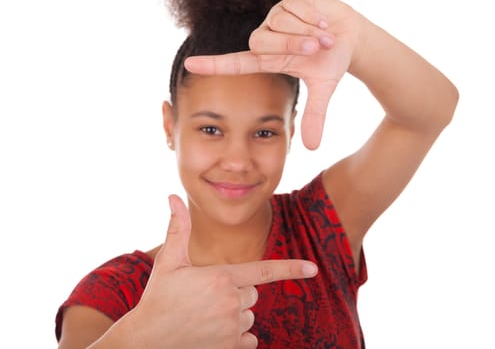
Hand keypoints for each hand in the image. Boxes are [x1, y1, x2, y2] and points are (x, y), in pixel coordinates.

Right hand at [127, 195, 317, 348]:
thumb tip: (173, 196)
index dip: (291, 268)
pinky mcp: (230, 348)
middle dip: (236, 292)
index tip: (313, 268)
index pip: (264, 271)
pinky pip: (250, 339)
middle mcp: (231, 302)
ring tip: (205, 316)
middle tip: (207, 297)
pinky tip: (214, 333)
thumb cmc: (158, 298)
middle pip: (252, 292)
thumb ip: (178, 229)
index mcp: (221, 278)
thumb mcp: (169, 262)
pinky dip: (238, 336)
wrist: (147, 341)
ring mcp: (232, 327)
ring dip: (234, 314)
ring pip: (248, 314)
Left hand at [184, 0, 359, 149]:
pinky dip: (316, 18)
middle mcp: (267, 37)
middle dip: (294, 45)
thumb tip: (313, 148)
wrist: (350, 35)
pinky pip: (297, 8)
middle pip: (261, 41)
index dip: (214, 65)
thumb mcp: (323, 89)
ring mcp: (275, 17)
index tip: (190, 65)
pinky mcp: (287, 0)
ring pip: (281, 23)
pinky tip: (323, 21)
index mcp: (269, 59)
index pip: (236, 63)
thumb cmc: (331, 60)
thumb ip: (314, 116)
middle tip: (318, 49)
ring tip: (325, 36)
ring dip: (309, 32)